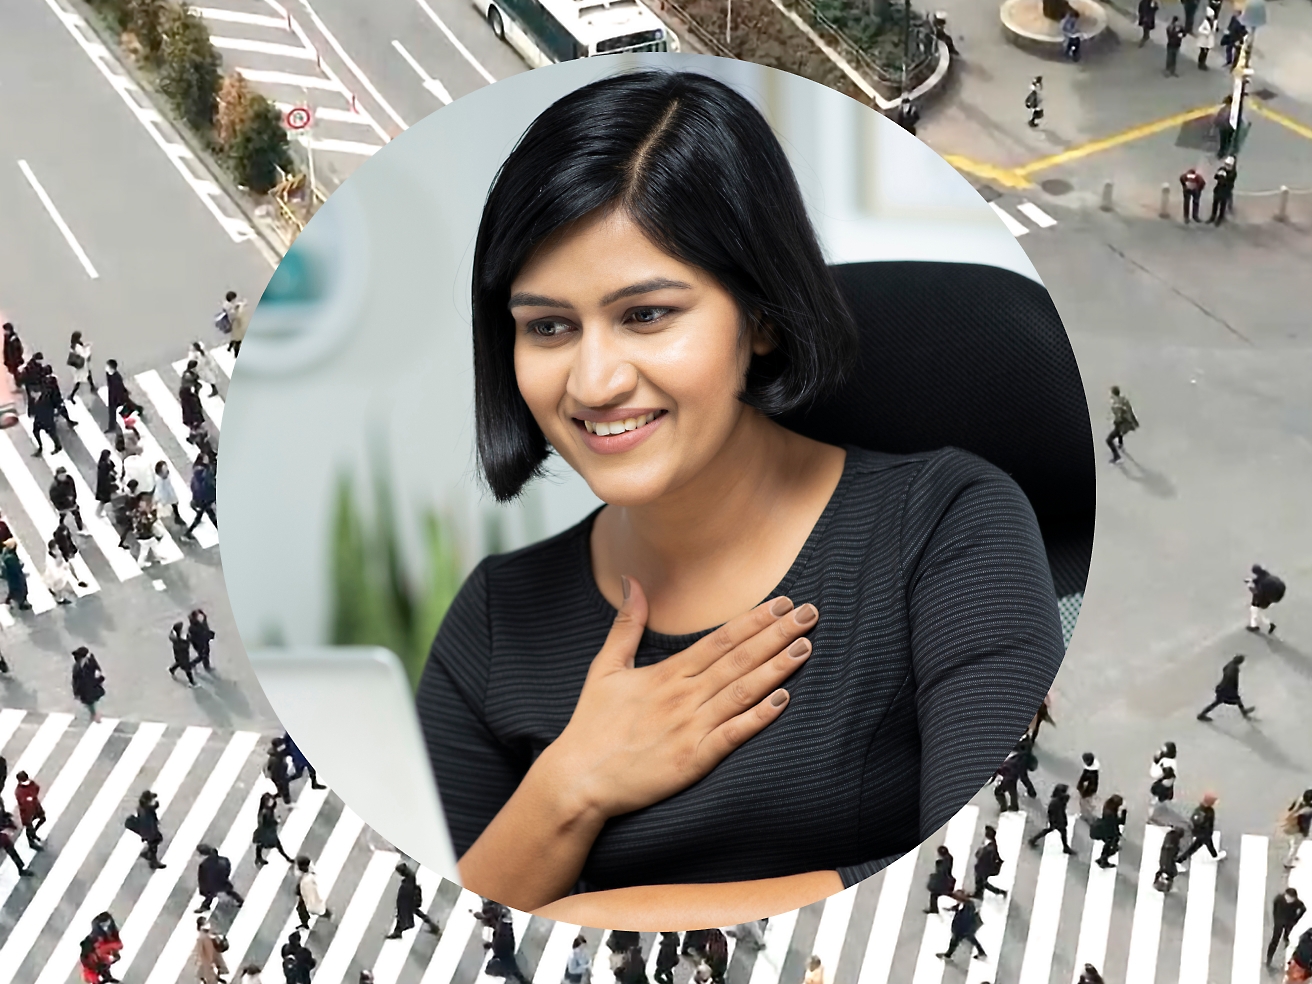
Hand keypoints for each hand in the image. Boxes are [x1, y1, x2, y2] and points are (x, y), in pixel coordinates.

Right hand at [540, 577, 818, 822]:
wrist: (578, 779)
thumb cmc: (592, 726)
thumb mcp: (606, 668)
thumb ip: (625, 624)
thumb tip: (629, 580)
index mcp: (667, 674)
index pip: (720, 639)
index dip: (754, 619)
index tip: (782, 602)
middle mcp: (683, 696)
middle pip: (739, 658)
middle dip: (777, 634)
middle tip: (810, 613)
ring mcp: (690, 727)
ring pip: (742, 691)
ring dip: (776, 667)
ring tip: (805, 646)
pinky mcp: (693, 759)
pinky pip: (733, 734)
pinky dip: (759, 716)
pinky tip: (783, 700)